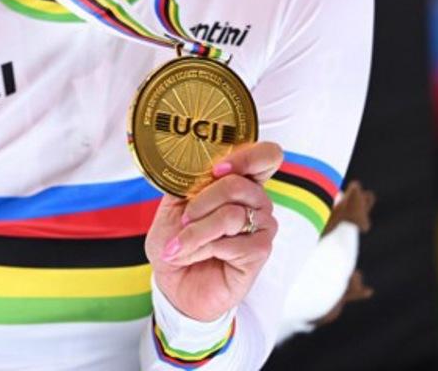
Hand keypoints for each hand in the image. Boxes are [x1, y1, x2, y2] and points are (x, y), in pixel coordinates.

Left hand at [146, 141, 282, 321]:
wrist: (173, 281)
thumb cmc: (176, 240)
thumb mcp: (172, 204)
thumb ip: (186, 182)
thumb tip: (192, 166)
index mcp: (238, 180)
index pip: (265, 156)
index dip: (246, 157)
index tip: (217, 169)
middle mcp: (255, 200)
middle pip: (238, 184)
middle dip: (201, 202)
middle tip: (184, 219)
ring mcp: (261, 226)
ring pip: (231, 215)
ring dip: (196, 231)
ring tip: (178, 244)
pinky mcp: (260, 252)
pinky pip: (232, 243)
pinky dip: (202, 249)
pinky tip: (192, 256)